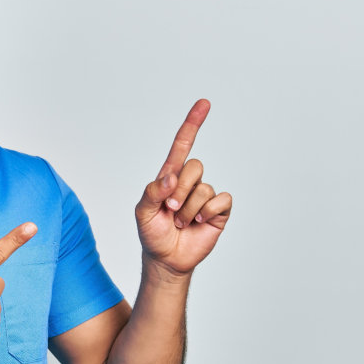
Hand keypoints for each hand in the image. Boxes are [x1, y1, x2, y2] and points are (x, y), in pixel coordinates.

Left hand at [134, 99, 232, 275]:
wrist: (166, 260)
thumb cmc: (152, 233)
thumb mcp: (142, 212)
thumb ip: (152, 192)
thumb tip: (170, 178)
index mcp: (170, 176)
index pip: (182, 145)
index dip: (193, 124)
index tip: (204, 104)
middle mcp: (190, 182)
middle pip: (194, 166)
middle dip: (181, 190)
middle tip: (171, 210)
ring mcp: (205, 195)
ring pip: (205, 188)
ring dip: (190, 208)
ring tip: (181, 222)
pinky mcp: (219, 210)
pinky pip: (222, 200)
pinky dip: (208, 212)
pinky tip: (199, 222)